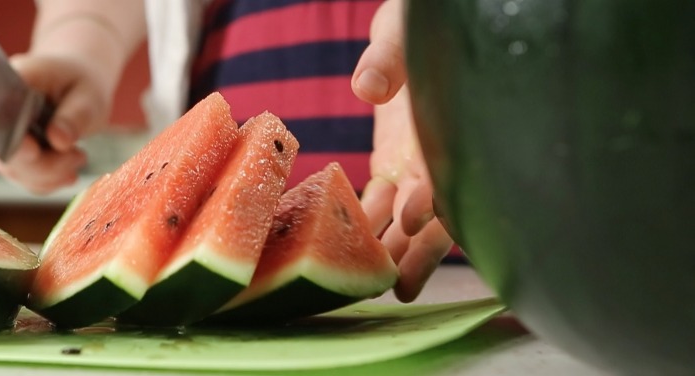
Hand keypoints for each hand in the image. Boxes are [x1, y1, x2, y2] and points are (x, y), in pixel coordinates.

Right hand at [0, 53, 113, 193]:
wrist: (77, 84)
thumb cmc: (81, 83)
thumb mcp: (88, 95)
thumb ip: (75, 115)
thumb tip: (58, 139)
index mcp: (9, 84)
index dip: (9, 138)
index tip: (33, 150)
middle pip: (3, 151)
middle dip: (43, 165)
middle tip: (79, 157)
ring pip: (13, 170)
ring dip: (49, 175)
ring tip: (78, 157)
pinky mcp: (9, 153)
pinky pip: (23, 177)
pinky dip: (47, 181)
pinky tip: (68, 172)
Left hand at [352, 0, 453, 302]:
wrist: (419, 23)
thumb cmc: (420, 21)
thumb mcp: (405, 29)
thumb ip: (389, 56)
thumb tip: (367, 86)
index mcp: (449, 125)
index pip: (451, 167)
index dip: (437, 193)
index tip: (415, 216)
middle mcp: (437, 152)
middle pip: (436, 210)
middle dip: (420, 248)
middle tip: (401, 286)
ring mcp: (415, 163)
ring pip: (406, 217)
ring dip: (391, 250)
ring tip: (373, 287)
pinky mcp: (391, 163)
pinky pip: (378, 203)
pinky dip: (363, 228)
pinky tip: (343, 257)